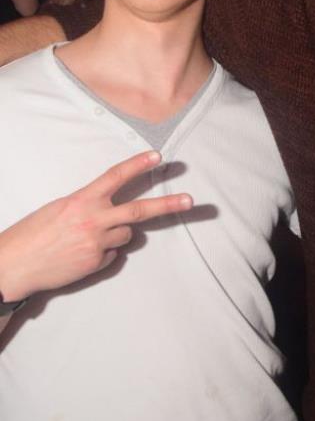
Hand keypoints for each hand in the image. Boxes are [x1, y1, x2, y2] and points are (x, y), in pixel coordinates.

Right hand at [0, 150, 191, 301]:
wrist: (15, 265)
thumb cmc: (33, 233)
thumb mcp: (60, 208)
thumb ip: (88, 205)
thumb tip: (111, 210)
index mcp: (82, 200)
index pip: (115, 177)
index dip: (138, 165)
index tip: (158, 156)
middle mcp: (93, 220)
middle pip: (139, 210)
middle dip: (167, 204)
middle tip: (190, 201)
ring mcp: (97, 243)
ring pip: (127, 234)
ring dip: (118, 232)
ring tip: (88, 236)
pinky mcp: (96, 262)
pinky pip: (113, 253)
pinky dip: (104, 251)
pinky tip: (81, 252)